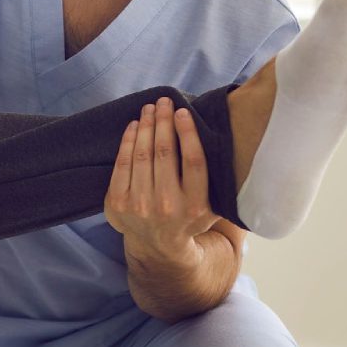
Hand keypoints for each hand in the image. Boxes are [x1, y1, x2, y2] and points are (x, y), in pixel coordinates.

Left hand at [103, 97, 219, 259]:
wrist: (159, 245)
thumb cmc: (190, 216)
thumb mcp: (212, 205)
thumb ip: (218, 181)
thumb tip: (227, 140)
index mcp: (196, 206)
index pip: (193, 161)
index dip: (188, 133)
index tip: (183, 111)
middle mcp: (168, 206)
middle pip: (164, 153)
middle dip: (163, 121)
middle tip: (163, 101)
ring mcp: (140, 205)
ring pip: (142, 155)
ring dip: (145, 126)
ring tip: (149, 109)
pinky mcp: (118, 203)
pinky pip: (122, 163)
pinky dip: (127, 140)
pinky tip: (134, 125)